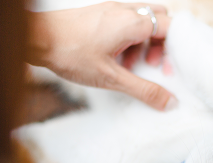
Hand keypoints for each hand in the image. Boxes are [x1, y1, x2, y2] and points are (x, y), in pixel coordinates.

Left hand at [27, 2, 174, 109]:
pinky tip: (118, 58)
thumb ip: (144, 90)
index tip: (169, 68)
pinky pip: (125, 22)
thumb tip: (169, 102)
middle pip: (158, 19)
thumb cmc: (71, 54)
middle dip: (162, 43)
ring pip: (142, 21)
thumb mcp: (112, 78)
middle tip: (154, 65)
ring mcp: (111, 10)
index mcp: (130, 22)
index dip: (175, 48)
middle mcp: (123, 11)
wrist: (37, 38)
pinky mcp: (100, 15)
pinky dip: (130, 40)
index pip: (168, 27)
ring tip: (134, 65)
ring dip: (145, 43)